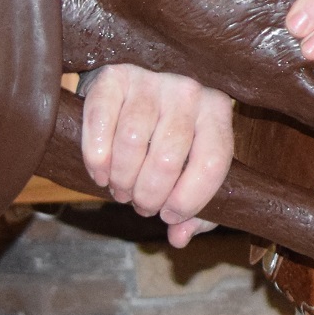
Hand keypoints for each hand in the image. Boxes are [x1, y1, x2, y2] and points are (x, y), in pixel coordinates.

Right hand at [79, 64, 233, 247]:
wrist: (134, 88)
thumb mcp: (191, 166)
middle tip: (140, 205)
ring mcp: (150, 80)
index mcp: (217, 111)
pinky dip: (96, 158)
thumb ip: (196, 208)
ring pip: (132, 143)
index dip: (189, 200)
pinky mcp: (113, 77)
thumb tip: (179, 237)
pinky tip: (100, 173)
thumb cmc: (168, 135)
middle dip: (149, 195)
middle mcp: (188, 90)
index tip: (170, 216)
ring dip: (121, 180)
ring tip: (120, 190)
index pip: (212, 163)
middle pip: (167, 158)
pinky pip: (100, 122)